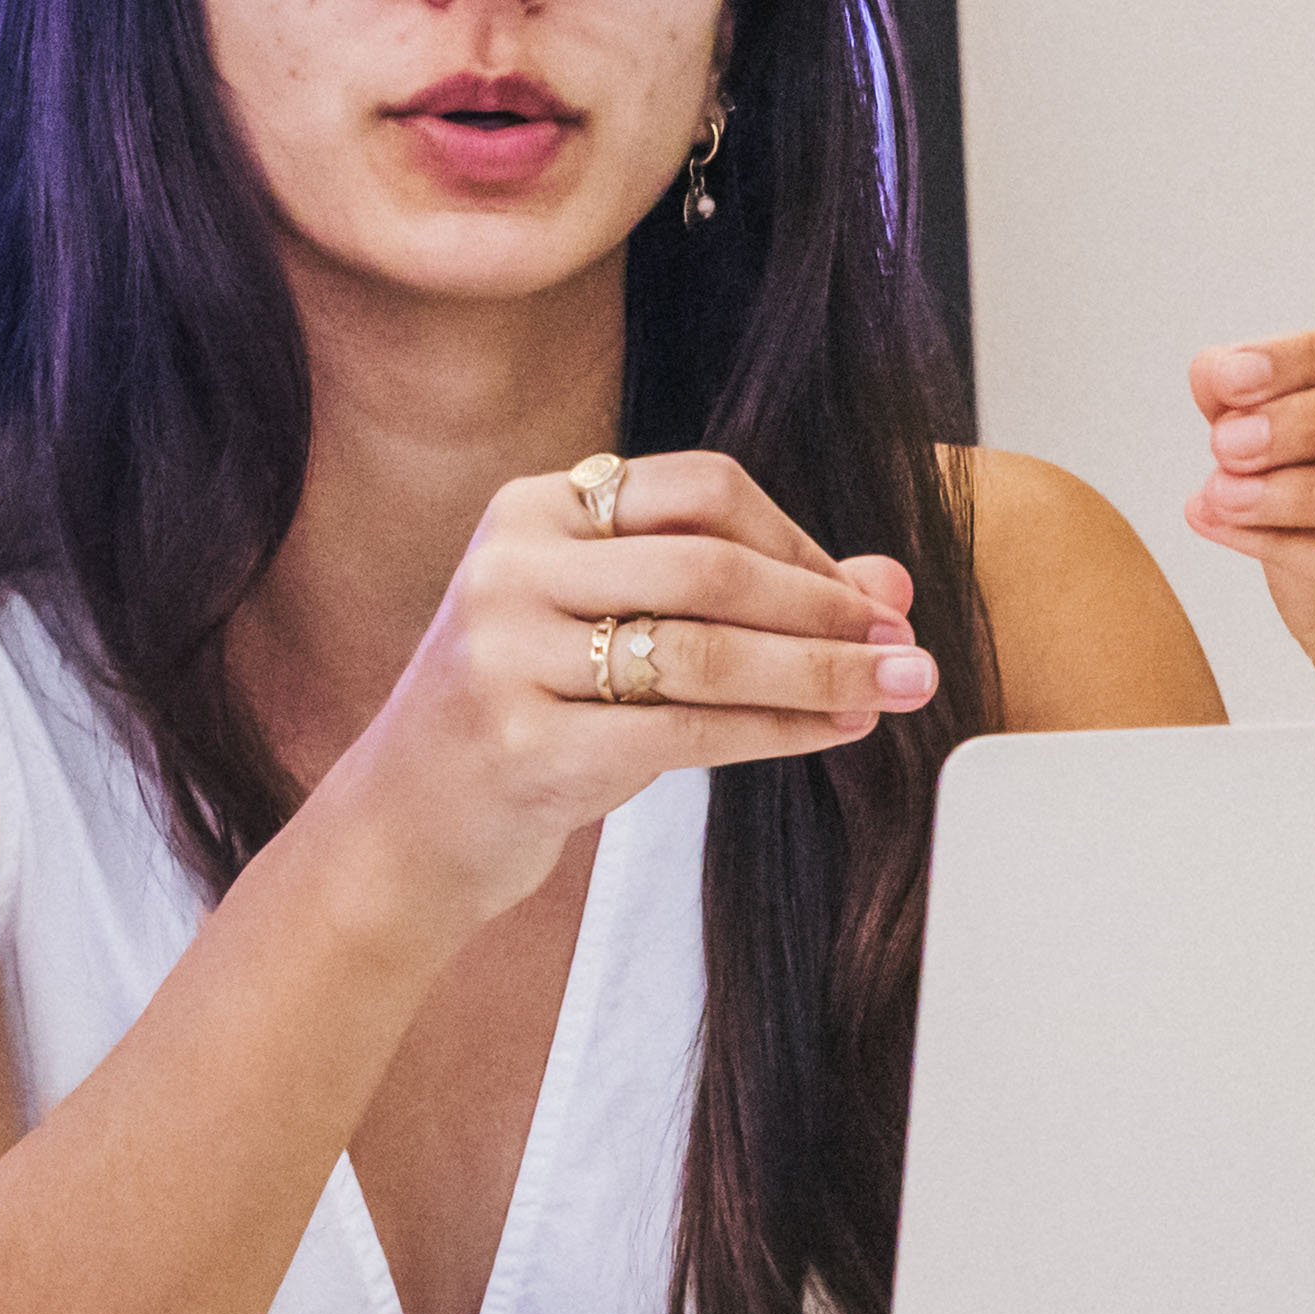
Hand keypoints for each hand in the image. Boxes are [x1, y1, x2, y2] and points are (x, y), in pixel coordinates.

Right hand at [320, 447, 934, 934]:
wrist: (408, 823)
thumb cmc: (530, 713)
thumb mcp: (612, 629)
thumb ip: (737, 594)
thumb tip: (888, 583)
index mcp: (531, 508)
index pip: (697, 490)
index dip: (797, 537)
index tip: (862, 594)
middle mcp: (511, 566)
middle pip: (710, 566)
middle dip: (826, 608)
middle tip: (906, 644)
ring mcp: (506, 653)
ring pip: (706, 651)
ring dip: (820, 672)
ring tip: (897, 689)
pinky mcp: (523, 742)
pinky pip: (686, 732)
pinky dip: (777, 732)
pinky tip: (835, 733)